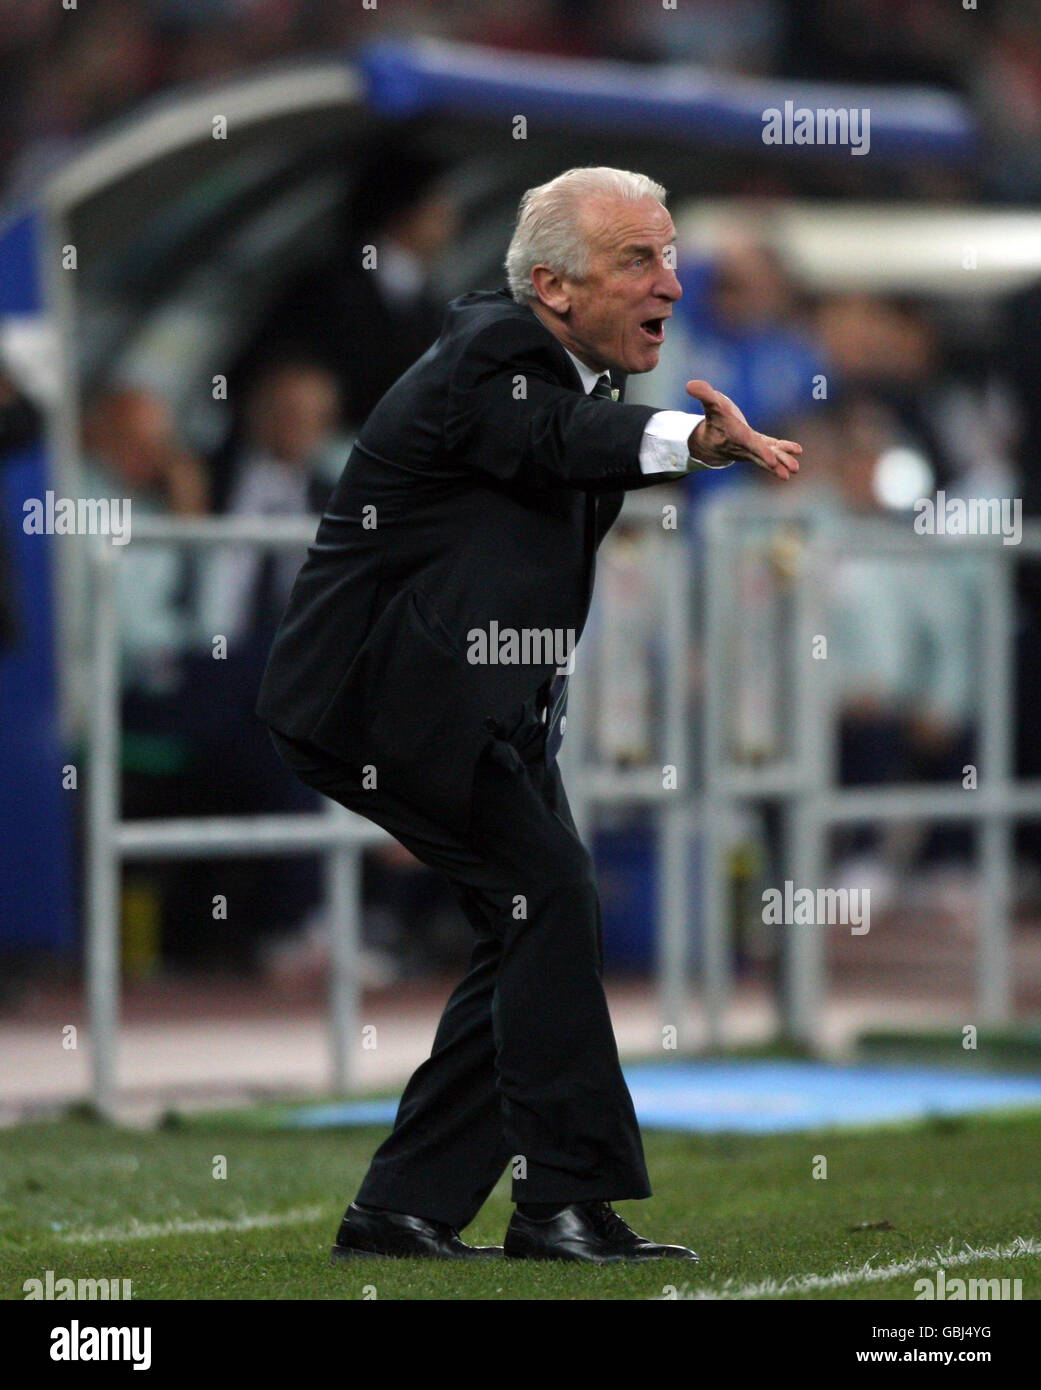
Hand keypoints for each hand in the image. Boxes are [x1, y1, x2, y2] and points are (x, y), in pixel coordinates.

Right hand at [685, 379, 801, 480]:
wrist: (711, 439)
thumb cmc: (713, 419)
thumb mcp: (710, 403)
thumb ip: (703, 394)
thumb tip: (690, 385)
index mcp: (734, 435)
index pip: (749, 444)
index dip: (761, 452)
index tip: (772, 461)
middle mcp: (743, 445)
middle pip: (759, 455)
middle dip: (773, 462)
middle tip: (787, 471)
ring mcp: (752, 448)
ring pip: (767, 457)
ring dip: (782, 462)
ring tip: (795, 469)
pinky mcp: (758, 445)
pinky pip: (772, 449)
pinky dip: (784, 450)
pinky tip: (798, 451)